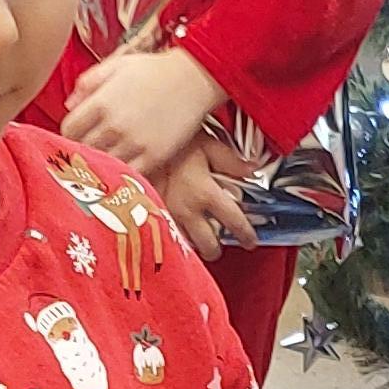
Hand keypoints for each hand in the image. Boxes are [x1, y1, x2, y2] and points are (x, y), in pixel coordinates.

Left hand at [63, 42, 226, 177]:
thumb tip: (70, 104)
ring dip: (101, 163)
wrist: (195, 78)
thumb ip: (88, 82)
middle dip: (83, 148)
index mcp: (101, 102)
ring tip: (106, 158)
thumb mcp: (116, 65)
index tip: (78, 132)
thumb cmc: (156, 70)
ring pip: (102, 166)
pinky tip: (123, 167)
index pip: (69, 129)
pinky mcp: (153, 157)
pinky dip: (122, 173)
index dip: (70, 132)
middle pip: (82, 150)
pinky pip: (127, 175)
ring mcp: (134, 144)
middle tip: (90, 147)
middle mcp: (114, 125)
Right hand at [160, 138, 256, 263]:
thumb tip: (251, 171)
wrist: (137, 141)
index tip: (250, 240)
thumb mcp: (209, 144)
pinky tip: (176, 227)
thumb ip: (232, 162)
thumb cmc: (172, 141)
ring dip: (193, 243)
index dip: (246, 235)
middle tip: (218, 242)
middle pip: (208, 245)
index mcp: (205, 193)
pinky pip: (166, 234)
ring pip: (185, 245)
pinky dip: (174, 235)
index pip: (234, 222)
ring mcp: (167, 215)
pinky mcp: (150, 214)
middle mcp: (187, 210)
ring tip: (195, 235)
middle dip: (215, 248)